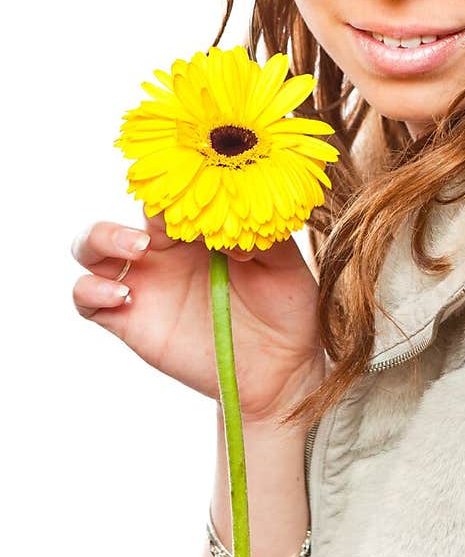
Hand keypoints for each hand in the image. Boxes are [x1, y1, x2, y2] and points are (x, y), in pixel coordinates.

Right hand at [70, 209, 323, 422]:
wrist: (281, 368)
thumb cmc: (286, 309)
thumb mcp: (286, 266)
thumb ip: (264, 238)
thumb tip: (231, 228)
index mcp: (198, 228)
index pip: (169, 193)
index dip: (172, 188)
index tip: (195, 197)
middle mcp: (163, 250)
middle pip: (124, 206)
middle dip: (135, 204)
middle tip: (160, 224)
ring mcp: (142, 282)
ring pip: (90, 247)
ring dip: (100, 238)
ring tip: (137, 250)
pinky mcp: (127, 319)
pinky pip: (85, 297)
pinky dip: (91, 290)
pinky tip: (124, 295)